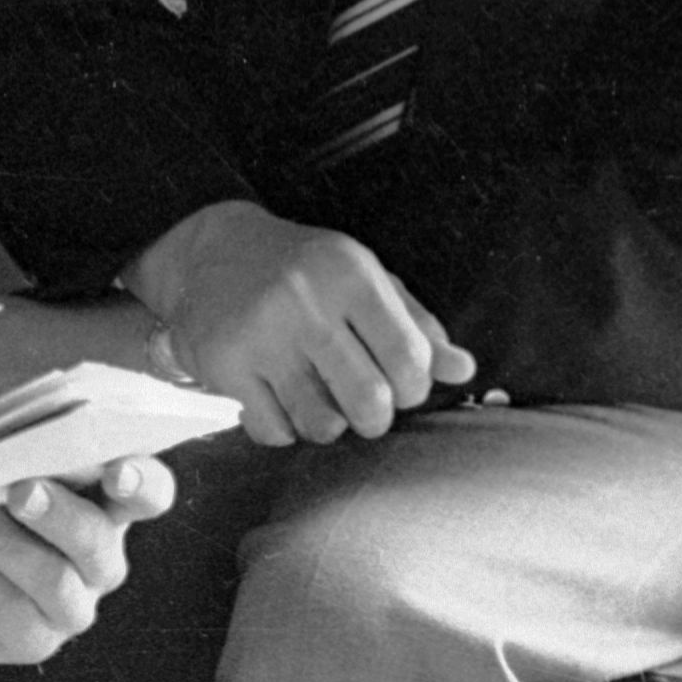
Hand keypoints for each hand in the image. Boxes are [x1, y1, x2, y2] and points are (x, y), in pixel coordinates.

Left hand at [0, 456, 175, 669]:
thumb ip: (10, 437)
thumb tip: (10, 424)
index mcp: (103, 500)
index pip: (150, 493)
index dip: (143, 483)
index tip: (117, 472)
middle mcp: (98, 557)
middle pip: (99, 541)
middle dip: (59, 515)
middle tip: (18, 491)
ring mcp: (71, 604)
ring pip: (56, 582)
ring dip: (3, 543)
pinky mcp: (33, 639)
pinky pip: (15, 614)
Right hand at [127, 199, 472, 446]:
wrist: (216, 251)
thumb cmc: (308, 272)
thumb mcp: (365, 280)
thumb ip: (417, 325)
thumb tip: (464, 371)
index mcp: (351, 275)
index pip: (409, 359)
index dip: (414, 389)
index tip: (400, 387)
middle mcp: (305, 301)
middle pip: (369, 401)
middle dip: (375, 419)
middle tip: (365, 410)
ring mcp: (261, 334)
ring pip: (320, 424)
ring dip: (328, 426)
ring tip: (320, 402)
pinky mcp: (223, 362)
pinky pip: (273, 430)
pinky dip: (283, 429)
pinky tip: (279, 401)